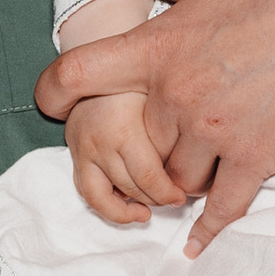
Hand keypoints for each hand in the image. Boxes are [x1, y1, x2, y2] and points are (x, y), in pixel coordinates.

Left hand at [36, 0, 274, 247]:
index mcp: (158, 49)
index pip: (78, 73)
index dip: (55, 91)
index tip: (52, 103)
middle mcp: (175, 97)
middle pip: (137, 140)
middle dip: (151, 143)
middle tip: (173, 134)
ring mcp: (213, 133)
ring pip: (176, 176)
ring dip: (184, 176)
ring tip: (202, 164)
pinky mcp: (253, 159)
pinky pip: (222, 208)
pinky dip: (208, 229)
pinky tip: (196, 244)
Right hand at [65, 92, 187, 228]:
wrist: (100, 63)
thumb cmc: (139, 80)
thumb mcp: (162, 100)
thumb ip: (176, 132)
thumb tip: (200, 167)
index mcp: (123, 130)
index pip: (148, 178)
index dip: (169, 193)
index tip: (183, 195)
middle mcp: (98, 143)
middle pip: (130, 188)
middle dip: (155, 199)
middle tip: (175, 200)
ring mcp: (82, 150)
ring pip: (103, 197)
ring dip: (127, 209)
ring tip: (147, 212)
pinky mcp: (74, 154)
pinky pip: (85, 191)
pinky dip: (106, 204)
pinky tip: (127, 207)